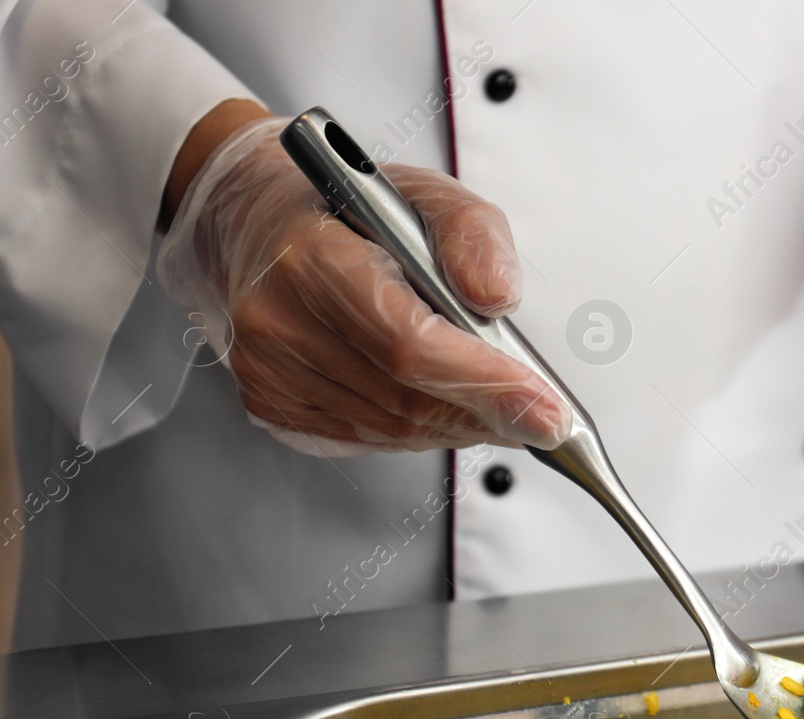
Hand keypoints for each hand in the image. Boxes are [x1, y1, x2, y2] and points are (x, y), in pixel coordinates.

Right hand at [157, 110, 567, 453]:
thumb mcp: (423, 192)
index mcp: (312, 257)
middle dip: (488, 413)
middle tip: (542, 416)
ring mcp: (267, 368)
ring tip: (502, 409)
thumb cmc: (344, 209)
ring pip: (392, 427)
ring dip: (459, 426)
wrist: (254, 221)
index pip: (409, 343)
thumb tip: (497, 296)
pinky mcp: (269, 402)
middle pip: (407, 397)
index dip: (485, 383)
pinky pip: (365, 438)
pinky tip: (443, 407)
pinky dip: (418, 430)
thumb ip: (472, 232)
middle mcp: (279, 319)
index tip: (546, 410)